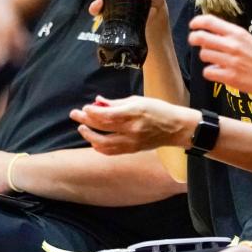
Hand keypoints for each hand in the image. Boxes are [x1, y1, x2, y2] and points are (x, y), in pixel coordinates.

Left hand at [70, 96, 197, 154]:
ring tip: (82, 128)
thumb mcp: (138, 100)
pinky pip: (111, 151)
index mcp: (134, 113)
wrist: (175, 128)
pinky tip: (94, 140)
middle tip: (75, 114)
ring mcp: (131, 142)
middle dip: (86, 120)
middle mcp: (132, 129)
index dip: (92, 112)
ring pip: (103, 143)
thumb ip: (116, 103)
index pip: (107, 115)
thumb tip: (98, 101)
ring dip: (89, 135)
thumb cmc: (158, 110)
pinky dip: (99, 146)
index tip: (85, 108)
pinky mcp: (132, 149)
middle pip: (102, 127)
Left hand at [188, 14, 251, 96]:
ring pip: (203, 55)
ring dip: (206, 58)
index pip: (210, 22)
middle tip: (195, 41)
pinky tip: (219, 72)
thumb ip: (232, 37)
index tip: (193, 25)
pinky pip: (208, 72)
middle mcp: (233, 45)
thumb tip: (212, 35)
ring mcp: (231, 61)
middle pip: (201, 37)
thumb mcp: (250, 40)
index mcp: (238, 33)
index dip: (197, 22)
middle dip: (194, 39)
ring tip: (216, 60)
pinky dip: (211, 73)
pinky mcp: (230, 77)